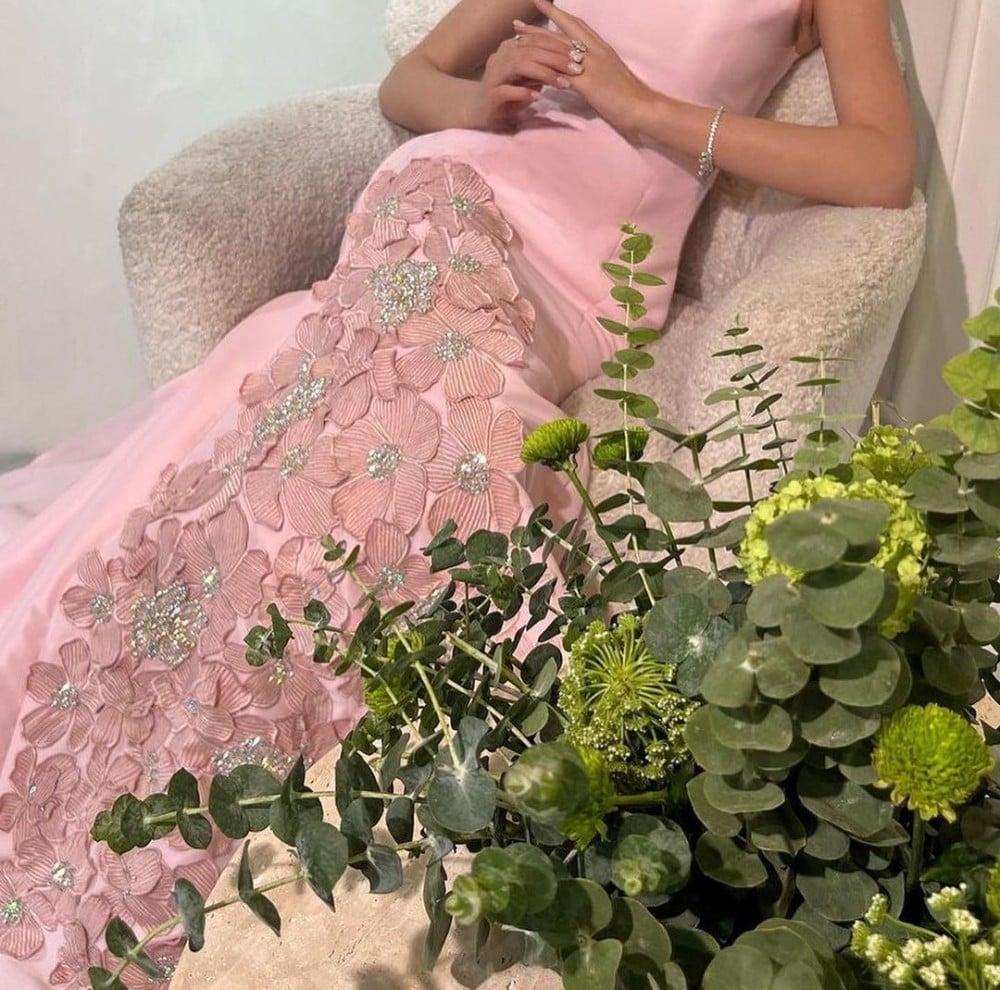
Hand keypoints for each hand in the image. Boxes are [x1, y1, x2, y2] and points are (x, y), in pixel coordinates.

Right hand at [468, 27, 573, 130]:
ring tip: (563, 84)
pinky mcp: (491, 95)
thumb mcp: (528, 78)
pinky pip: (507, 90)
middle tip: (576, 69)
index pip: (537, 40)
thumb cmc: (507, 94)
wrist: (478, 110)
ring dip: (545, 74)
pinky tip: (538, 98)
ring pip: (520, 65)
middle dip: (557, 59)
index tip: (579, 55)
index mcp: (511, 48)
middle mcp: (502, 57)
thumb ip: (542, 67)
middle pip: (531, 50)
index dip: (559, 45)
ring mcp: (494, 75)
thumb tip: (566, 61)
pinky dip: (524, 93)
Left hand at [519, 0, 656, 134]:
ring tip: (517, 41)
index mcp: (601, 48)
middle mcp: (596, 51)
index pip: (576, 26)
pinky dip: (545, 69)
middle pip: (562, 34)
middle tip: (517, 23)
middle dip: (538, 27)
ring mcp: (592, 66)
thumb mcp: (610, 78)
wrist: (643, 108)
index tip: (541, 5)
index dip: (557, 15)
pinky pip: (562, 73)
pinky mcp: (589, 83)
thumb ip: (595, 71)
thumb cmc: (630, 98)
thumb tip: (580, 72)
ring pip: (559, 49)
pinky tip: (529, 68)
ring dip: (536, 44)